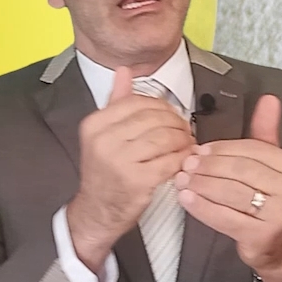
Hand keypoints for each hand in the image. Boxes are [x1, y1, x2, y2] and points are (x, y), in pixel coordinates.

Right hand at [67, 66, 195, 272]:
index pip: (137, 102)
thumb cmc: (104, 172)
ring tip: (186, 143)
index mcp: (95, 124)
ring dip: (182, 139)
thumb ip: (116, 101)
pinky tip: (184, 159)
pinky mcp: (137, 180)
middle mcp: (104, 140)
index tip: (170, 115)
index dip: (161, 106)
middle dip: (175, 122)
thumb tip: (124, 71)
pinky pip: (170, 160)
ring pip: (164, 137)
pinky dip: (182, 158)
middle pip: (153, 118)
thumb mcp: (102, 133)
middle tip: (184, 129)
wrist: (96, 211)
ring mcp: (120, 161)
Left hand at [175, 94, 281, 281]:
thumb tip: (269, 98)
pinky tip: (186, 198)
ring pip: (231, 192)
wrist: (277, 247)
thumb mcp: (270, 165)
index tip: (199, 149)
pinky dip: (202, 207)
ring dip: (201, 184)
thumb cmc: (268, 200)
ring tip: (181, 179)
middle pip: (240, 170)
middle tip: (185, 163)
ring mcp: (280, 215)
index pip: (253, 149)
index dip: (223, 148)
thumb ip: (265, 133)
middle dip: (209, 166)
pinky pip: (225, 216)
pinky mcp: (262, 236)